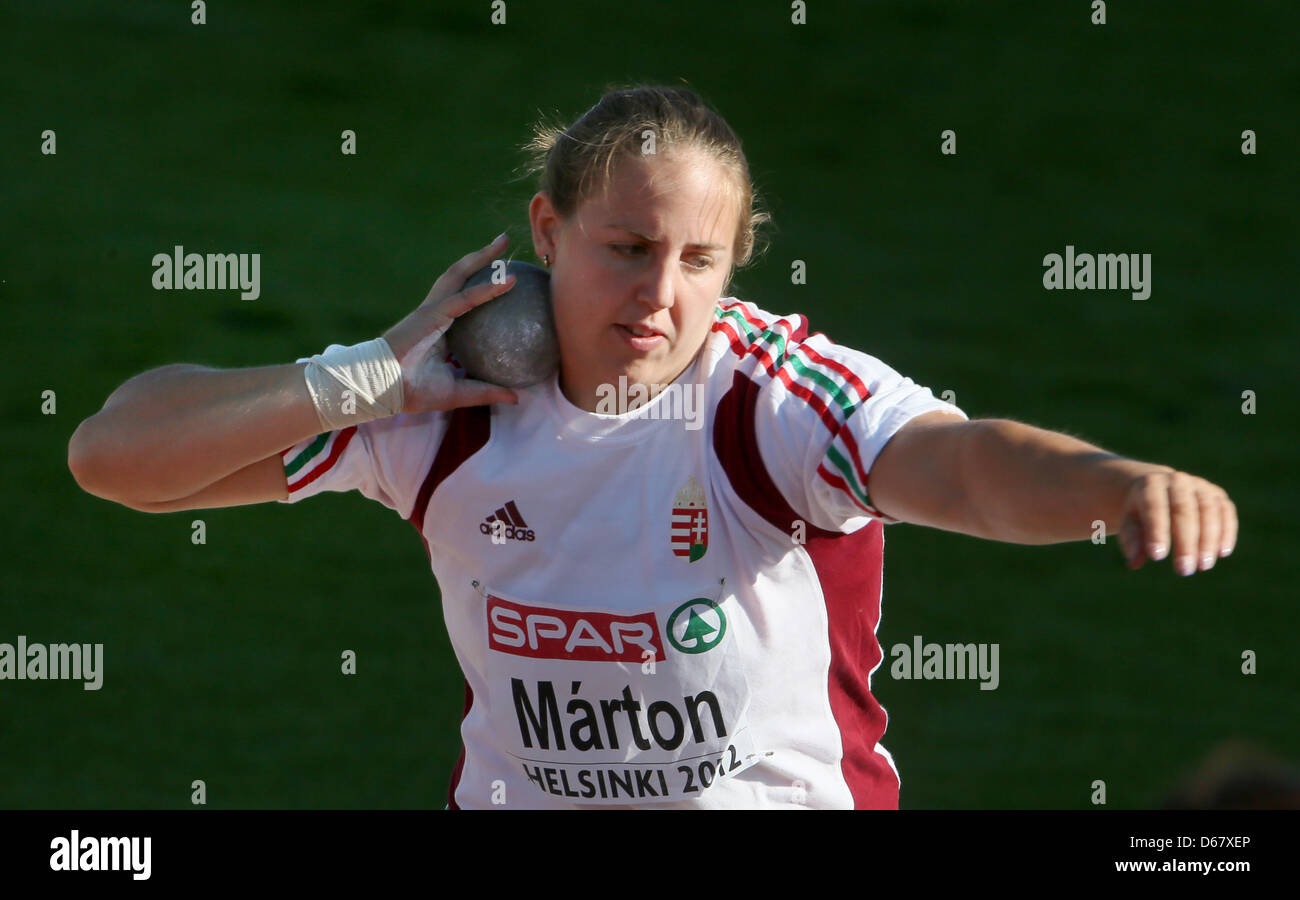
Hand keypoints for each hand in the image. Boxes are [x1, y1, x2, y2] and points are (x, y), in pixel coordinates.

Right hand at [381, 233, 520, 414]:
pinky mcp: (432, 313)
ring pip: (460, 274)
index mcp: (440, 327)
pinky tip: (507, 281)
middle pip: (462, 277)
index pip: (464, 299)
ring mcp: (433, 309)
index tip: (506, 278)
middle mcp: (436, 312)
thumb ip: (486, 390)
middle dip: (482, 258)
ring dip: (482, 257)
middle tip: (505, 244)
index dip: (482, 286)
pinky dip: (487, 289)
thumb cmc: (413, 391)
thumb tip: (516, 397)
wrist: (383, 389)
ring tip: (503, 242)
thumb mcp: (459, 391)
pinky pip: (465, 298)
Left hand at [1117, 469, 1237, 574]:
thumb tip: (1135, 563)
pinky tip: (1222, 553)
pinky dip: (1226, 531)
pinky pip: (1226, 511)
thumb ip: (1132, 541)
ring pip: (1208, 510)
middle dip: (1185, 542)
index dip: (1157, 532)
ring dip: (1208, 540)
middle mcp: (1177, 481)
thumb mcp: (1130, 523)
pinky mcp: (1218, 494)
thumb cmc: (1140, 513)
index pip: (1154, 507)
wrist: (1158, 490)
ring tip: (1204, 566)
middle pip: (1184, 510)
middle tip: (1184, 570)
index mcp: (1151, 485)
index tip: (1158, 557)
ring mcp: (1200, 486)